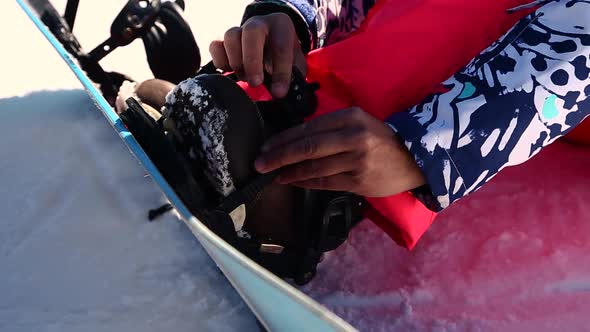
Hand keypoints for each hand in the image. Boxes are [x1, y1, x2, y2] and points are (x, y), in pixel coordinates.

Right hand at [209, 13, 306, 97]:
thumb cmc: (284, 57)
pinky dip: (220, 61)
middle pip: (251, 32)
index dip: (280, 72)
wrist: (270, 46)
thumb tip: (281, 93)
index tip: (279, 92)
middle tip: (255, 83)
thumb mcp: (296, 64)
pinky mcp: (223, 40)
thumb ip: (293, 76)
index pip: (281, 46)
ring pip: (231, 36)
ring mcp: (239, 30)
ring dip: (236, 62)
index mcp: (281, 26)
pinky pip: (215, 46)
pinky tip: (229, 72)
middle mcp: (258, 24)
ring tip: (244, 78)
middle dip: (252, 60)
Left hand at [254, 107, 426, 196]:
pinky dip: (306, 182)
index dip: (283, 139)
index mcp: (350, 117)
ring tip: (273, 175)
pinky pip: (325, 182)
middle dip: (279, 156)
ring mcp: (357, 160)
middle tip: (260, 163)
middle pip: (307, 147)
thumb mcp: (358, 123)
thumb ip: (330, 128)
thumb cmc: (380, 140)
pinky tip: (292, 181)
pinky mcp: (359, 180)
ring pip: (314, 167)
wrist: (414, 159)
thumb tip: (293, 139)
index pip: (309, 128)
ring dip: (289, 172)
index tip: (266, 146)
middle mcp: (353, 136)